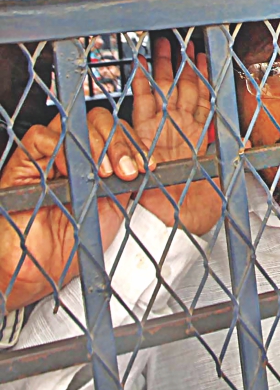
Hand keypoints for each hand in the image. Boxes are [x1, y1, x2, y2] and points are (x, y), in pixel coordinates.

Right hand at [0, 108, 151, 310]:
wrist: (47, 268)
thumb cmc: (78, 239)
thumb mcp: (115, 206)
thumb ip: (128, 181)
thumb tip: (148, 163)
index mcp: (97, 161)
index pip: (116, 132)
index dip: (134, 144)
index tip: (148, 167)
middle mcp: (73, 153)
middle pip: (96, 121)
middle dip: (119, 143)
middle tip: (127, 171)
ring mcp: (47, 156)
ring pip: (72, 126)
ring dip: (95, 145)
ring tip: (106, 174)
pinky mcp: (22, 163)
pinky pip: (40, 138)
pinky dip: (61, 148)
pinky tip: (74, 171)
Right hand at [131, 38, 221, 234]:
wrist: (177, 222)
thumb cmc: (201, 204)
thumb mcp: (221, 177)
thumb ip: (229, 156)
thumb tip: (248, 143)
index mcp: (200, 135)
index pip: (203, 98)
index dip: (203, 76)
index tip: (202, 55)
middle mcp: (180, 129)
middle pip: (182, 88)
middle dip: (182, 64)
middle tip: (180, 41)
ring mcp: (161, 130)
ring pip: (162, 91)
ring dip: (163, 68)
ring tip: (163, 46)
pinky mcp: (143, 136)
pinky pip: (141, 107)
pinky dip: (141, 86)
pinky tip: (141, 68)